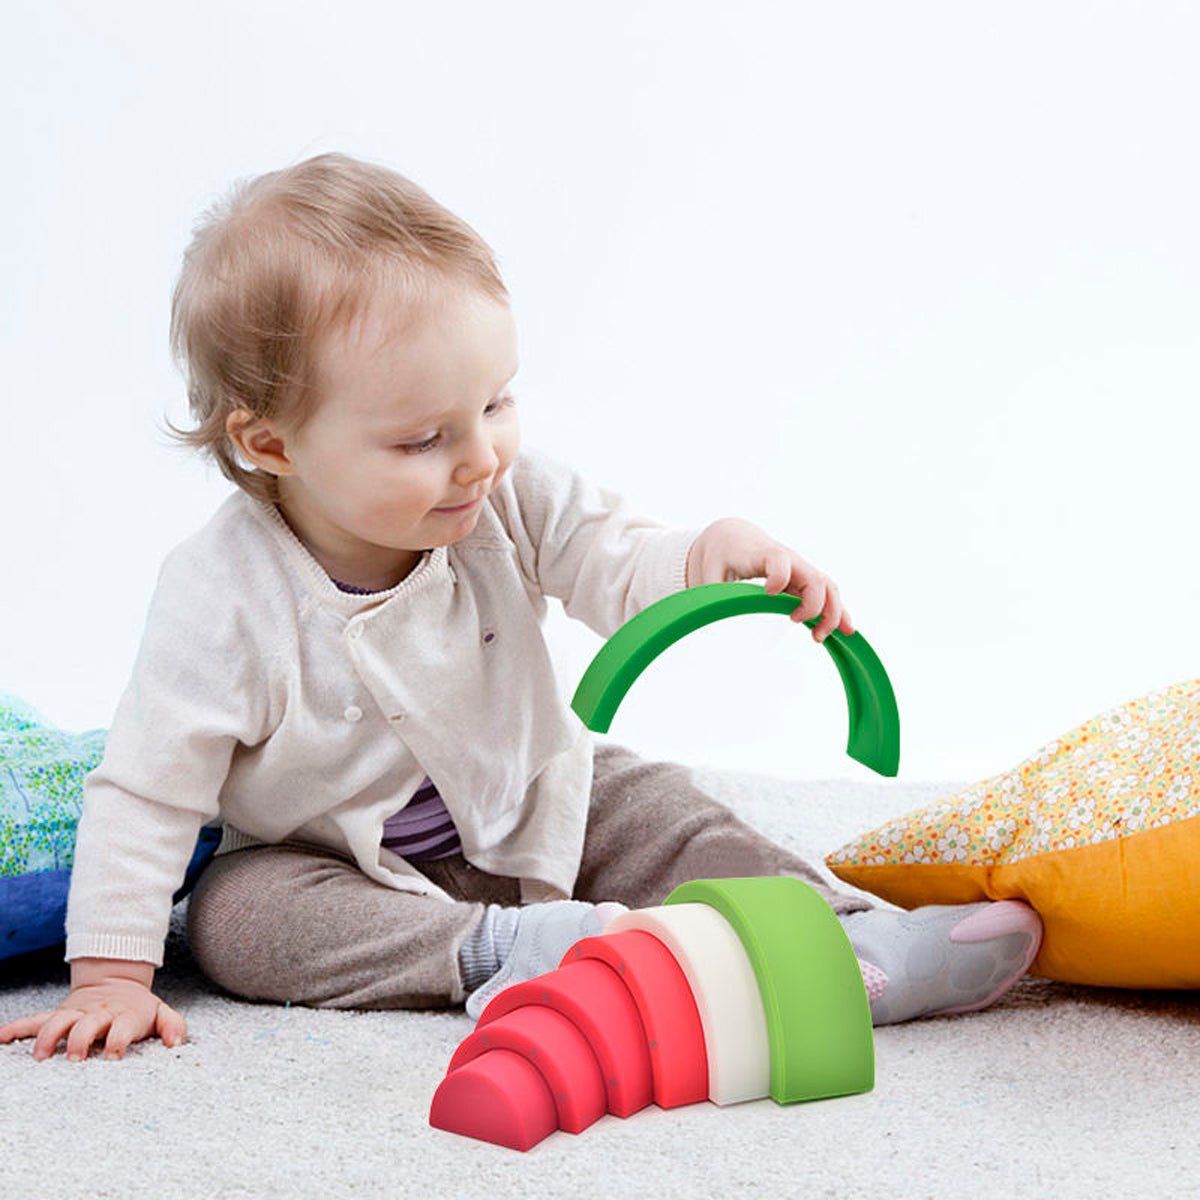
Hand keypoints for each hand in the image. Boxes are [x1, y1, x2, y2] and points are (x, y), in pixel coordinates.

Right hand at [0, 959, 186, 1060]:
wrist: (116, 982)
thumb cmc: (138, 1009)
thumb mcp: (160, 1012)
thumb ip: (173, 1027)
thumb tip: (175, 1044)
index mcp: (124, 1016)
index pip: (122, 1028)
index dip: (118, 1040)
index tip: (112, 1056)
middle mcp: (97, 1014)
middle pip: (86, 1025)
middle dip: (79, 1041)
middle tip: (74, 1059)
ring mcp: (75, 1014)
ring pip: (57, 1022)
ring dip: (47, 1037)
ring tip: (40, 1057)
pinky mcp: (58, 1015)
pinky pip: (34, 1020)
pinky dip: (16, 1028)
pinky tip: (1, 1038)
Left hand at [685, 517, 854, 642]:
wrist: (734, 537)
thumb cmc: (721, 555)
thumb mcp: (709, 571)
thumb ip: (711, 593)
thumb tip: (711, 620)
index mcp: (761, 553)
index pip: (779, 559)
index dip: (779, 576)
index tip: (770, 593)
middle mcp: (787, 560)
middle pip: (814, 576)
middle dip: (814, 604)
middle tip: (798, 623)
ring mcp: (799, 570)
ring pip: (828, 586)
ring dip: (831, 612)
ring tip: (819, 637)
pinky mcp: (804, 580)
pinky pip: (827, 594)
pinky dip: (838, 612)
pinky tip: (845, 632)